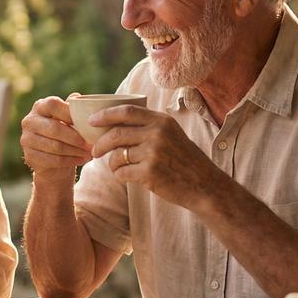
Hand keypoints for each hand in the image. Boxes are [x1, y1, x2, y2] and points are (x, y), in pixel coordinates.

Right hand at [20, 96, 92, 170]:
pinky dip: (70, 161)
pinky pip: (53, 160)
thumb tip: (77, 98)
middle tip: (91, 143)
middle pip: (54, 128)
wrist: (52, 159)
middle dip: (76, 137)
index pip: (53, 105)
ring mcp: (27, 139)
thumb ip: (72, 109)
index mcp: (39, 106)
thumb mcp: (68, 119)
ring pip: (55, 146)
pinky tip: (80, 159)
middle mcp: (29, 121)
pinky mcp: (29, 156)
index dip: (70, 113)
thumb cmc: (64, 133)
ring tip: (89, 153)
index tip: (86, 123)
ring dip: (76, 151)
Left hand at [89, 105, 221, 207]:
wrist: (205, 186)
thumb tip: (112, 124)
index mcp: (162, 121)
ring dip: (112, 163)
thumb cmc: (185, 161)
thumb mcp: (172, 135)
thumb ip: (149, 127)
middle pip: (116, 134)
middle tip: (94, 151)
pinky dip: (119, 176)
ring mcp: (154, 152)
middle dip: (99, 143)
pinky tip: (127, 177)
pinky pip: (121, 172)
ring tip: (117, 167)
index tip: (91, 121)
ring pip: (117, 155)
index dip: (105, 115)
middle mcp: (158, 133)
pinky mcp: (150, 172)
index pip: (127, 111)